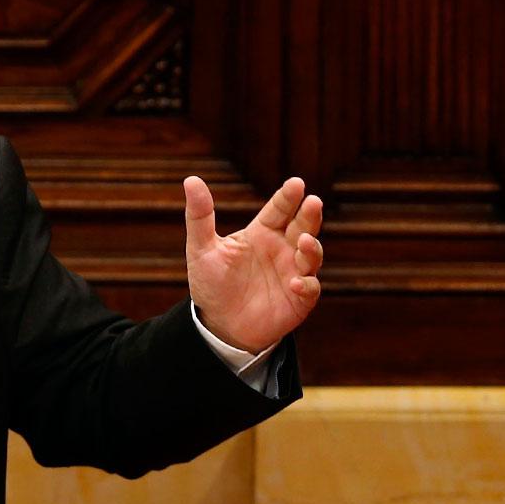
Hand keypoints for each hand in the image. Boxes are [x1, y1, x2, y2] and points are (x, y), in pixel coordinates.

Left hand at [183, 175, 322, 352]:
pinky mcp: (299, 299)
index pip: (279, 210)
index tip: (296, 184)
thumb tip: (191, 179)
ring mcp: (293, 272)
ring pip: (311, 255)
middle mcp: (282, 249)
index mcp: (262, 233)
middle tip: (313, 202)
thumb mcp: (201, 249)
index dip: (287, 197)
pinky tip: (295, 283)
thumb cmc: (211, 283)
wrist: (218, 324)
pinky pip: (310, 289)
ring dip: (310, 248)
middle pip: (302, 226)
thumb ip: (200, 216)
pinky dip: (307, 285)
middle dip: (309, 215)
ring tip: (302, 241)